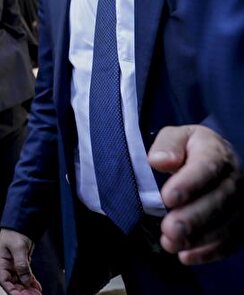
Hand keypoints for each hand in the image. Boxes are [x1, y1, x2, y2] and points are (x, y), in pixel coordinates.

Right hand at [0, 228, 42, 294]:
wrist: (21, 223)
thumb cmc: (14, 232)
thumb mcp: (18, 248)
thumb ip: (21, 265)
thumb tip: (25, 279)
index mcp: (2, 262)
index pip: (4, 281)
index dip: (12, 290)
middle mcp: (8, 265)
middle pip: (14, 283)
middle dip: (22, 291)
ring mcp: (16, 264)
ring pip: (21, 281)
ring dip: (28, 288)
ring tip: (36, 293)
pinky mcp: (23, 263)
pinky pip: (27, 276)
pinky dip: (32, 282)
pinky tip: (37, 286)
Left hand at [149, 125, 243, 263]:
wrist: (214, 159)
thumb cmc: (188, 149)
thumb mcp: (176, 137)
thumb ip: (167, 145)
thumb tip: (159, 161)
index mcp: (217, 152)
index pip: (207, 167)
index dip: (189, 183)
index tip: (167, 197)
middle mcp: (235, 179)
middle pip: (220, 201)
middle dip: (194, 218)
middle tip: (170, 229)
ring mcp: (241, 203)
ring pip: (227, 225)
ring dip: (198, 238)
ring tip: (170, 243)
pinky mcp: (240, 224)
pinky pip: (231, 242)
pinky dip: (210, 253)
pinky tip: (186, 257)